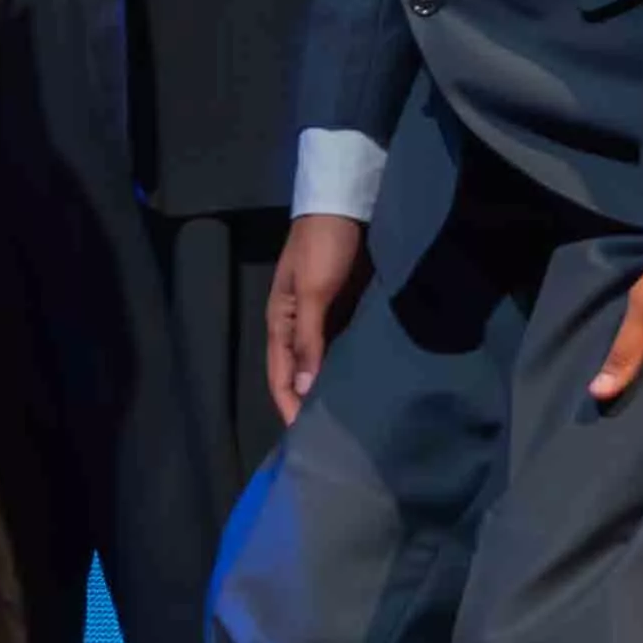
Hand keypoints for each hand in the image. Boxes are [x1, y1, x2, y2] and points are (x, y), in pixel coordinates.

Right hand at [262, 215, 366, 422]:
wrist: (346, 203)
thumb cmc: (324, 246)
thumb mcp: (314, 291)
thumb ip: (309, 338)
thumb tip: (304, 388)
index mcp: (280, 323)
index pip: (280, 377)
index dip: (289, 407)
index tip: (305, 439)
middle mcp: (298, 326)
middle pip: (300, 376)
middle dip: (308, 405)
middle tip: (330, 438)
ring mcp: (323, 318)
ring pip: (321, 364)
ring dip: (330, 389)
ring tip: (349, 420)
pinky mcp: (346, 310)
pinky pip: (343, 348)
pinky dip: (348, 367)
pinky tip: (362, 384)